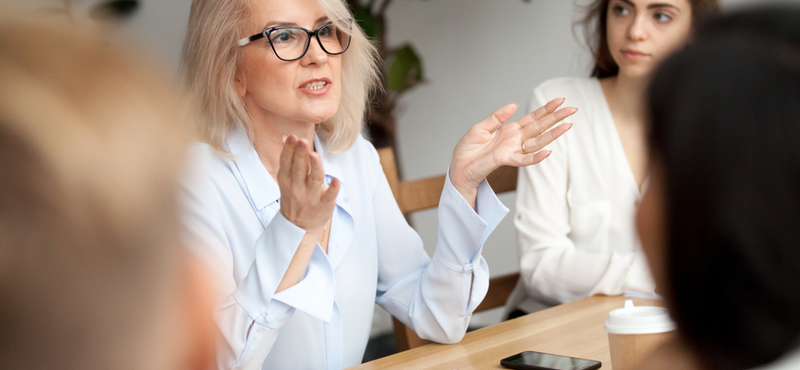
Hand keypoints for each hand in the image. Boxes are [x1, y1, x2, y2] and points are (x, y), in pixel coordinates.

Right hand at [277, 135, 338, 233]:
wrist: (299, 227)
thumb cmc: (295, 197)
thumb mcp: (287, 180)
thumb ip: (288, 159)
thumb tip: (286, 137)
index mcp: (287, 180)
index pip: (287, 162)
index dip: (289, 150)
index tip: (292, 137)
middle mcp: (297, 188)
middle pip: (299, 169)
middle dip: (300, 154)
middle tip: (302, 141)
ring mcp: (311, 198)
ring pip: (313, 180)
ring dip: (314, 168)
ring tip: (314, 155)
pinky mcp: (324, 206)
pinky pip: (329, 197)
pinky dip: (332, 189)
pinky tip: (336, 181)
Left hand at [449, 98, 575, 205]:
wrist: (458, 167)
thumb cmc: (468, 150)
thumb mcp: (481, 127)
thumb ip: (497, 117)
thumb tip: (514, 104)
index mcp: (509, 130)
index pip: (532, 118)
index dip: (546, 109)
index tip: (560, 100)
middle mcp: (514, 140)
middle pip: (539, 127)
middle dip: (556, 118)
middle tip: (572, 109)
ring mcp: (512, 150)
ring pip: (537, 142)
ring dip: (552, 134)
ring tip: (568, 126)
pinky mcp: (505, 160)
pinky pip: (523, 160)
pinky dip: (535, 157)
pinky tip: (548, 152)